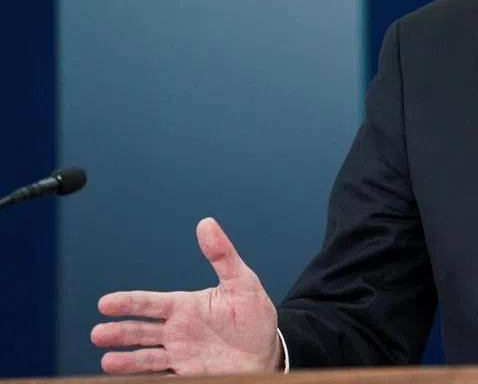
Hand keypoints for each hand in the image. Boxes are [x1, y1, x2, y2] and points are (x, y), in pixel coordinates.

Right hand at [91, 217, 280, 374]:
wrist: (265, 352)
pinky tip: (132, 380)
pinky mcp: (186, 375)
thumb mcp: (242, 282)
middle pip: (141, 331)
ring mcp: (179, 355)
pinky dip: (145, 379)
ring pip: (146, 357)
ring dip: (127, 360)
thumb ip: (222, 255)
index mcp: (185, 307)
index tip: (105, 303)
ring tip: (108, 361)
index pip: (150, 303)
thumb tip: (206, 223)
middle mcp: (176, 331)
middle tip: (98, 334)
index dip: (128, 302)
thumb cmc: (253, 315)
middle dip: (120, 332)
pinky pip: (162, 378)